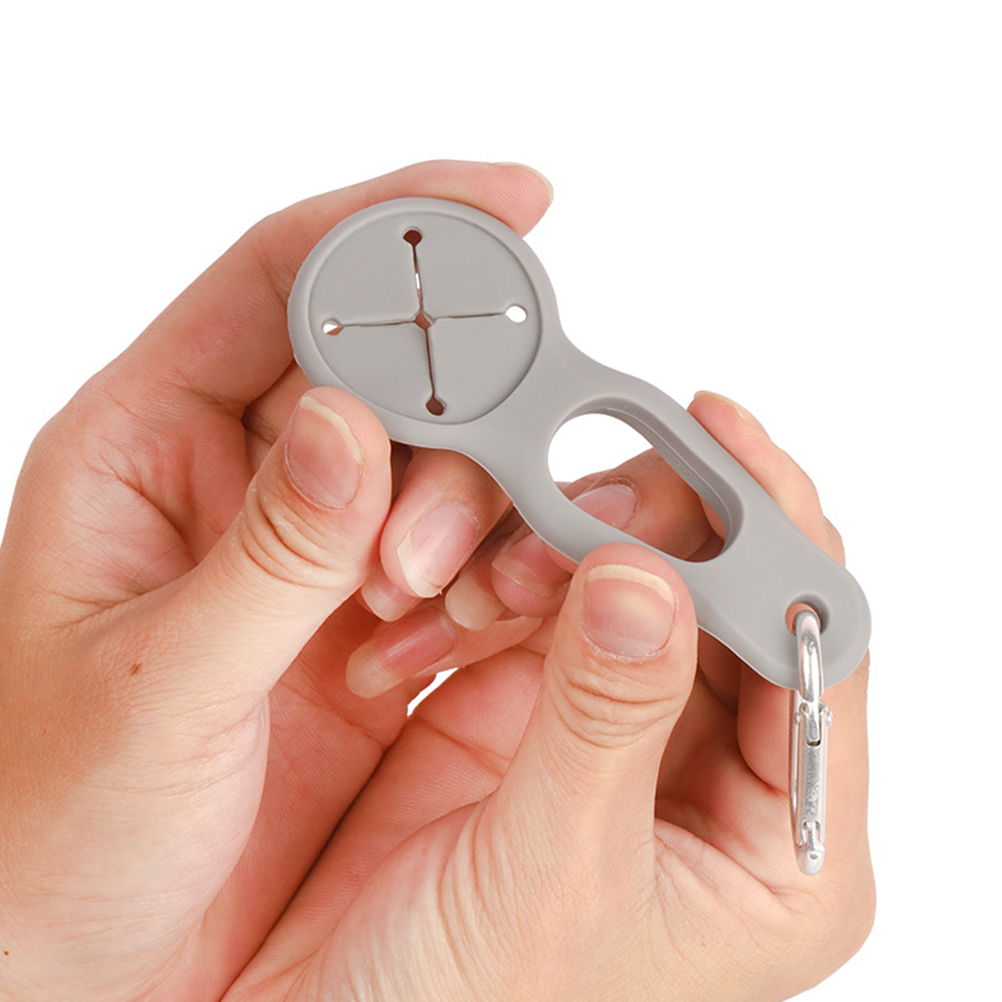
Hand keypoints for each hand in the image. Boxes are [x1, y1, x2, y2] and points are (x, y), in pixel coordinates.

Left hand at [0, 160, 552, 1001]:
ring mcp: (313, 552)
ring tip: (437, 598)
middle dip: (453, 411)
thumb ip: (261, 558)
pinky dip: (494, 578)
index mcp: (149, 450)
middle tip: (464, 503)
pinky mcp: (367, 625)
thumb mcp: (148, 687)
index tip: (516, 203)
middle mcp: (242, 483)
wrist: (88, 958)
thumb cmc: (54, 825)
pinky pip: (459, 561)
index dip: (395, 226)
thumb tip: (351, 423)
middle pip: (380, 371)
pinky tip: (476, 625)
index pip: (279, 280)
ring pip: (434, 468)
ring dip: (472, 512)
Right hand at [225, 393, 874, 1001]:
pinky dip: (479, 586)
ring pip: (618, 578)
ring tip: (467, 587)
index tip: (716, 429)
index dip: (777, 528)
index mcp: (777, 842)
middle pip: (721, 592)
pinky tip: (420, 621)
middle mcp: (712, 775)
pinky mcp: (537, 704)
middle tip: (554, 520)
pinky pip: (533, 599)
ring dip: (541, 557)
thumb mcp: (555, 874)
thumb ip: (608, 720)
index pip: (818, 650)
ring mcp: (619, 726)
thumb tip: (651, 581)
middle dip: (635, 537)